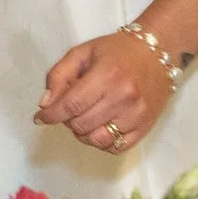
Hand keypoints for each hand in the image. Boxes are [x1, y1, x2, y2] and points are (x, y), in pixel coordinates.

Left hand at [35, 32, 174, 154]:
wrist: (157, 53)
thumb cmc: (117, 51)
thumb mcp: (83, 52)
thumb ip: (59, 75)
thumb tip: (46, 104)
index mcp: (106, 75)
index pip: (71, 105)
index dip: (51, 115)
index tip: (40, 118)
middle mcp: (123, 97)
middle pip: (81, 124)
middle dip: (67, 120)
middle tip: (70, 108)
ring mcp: (137, 115)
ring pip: (96, 139)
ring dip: (82, 133)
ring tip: (83, 118)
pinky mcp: (145, 126)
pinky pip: (115, 148)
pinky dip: (101, 142)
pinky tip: (98, 128)